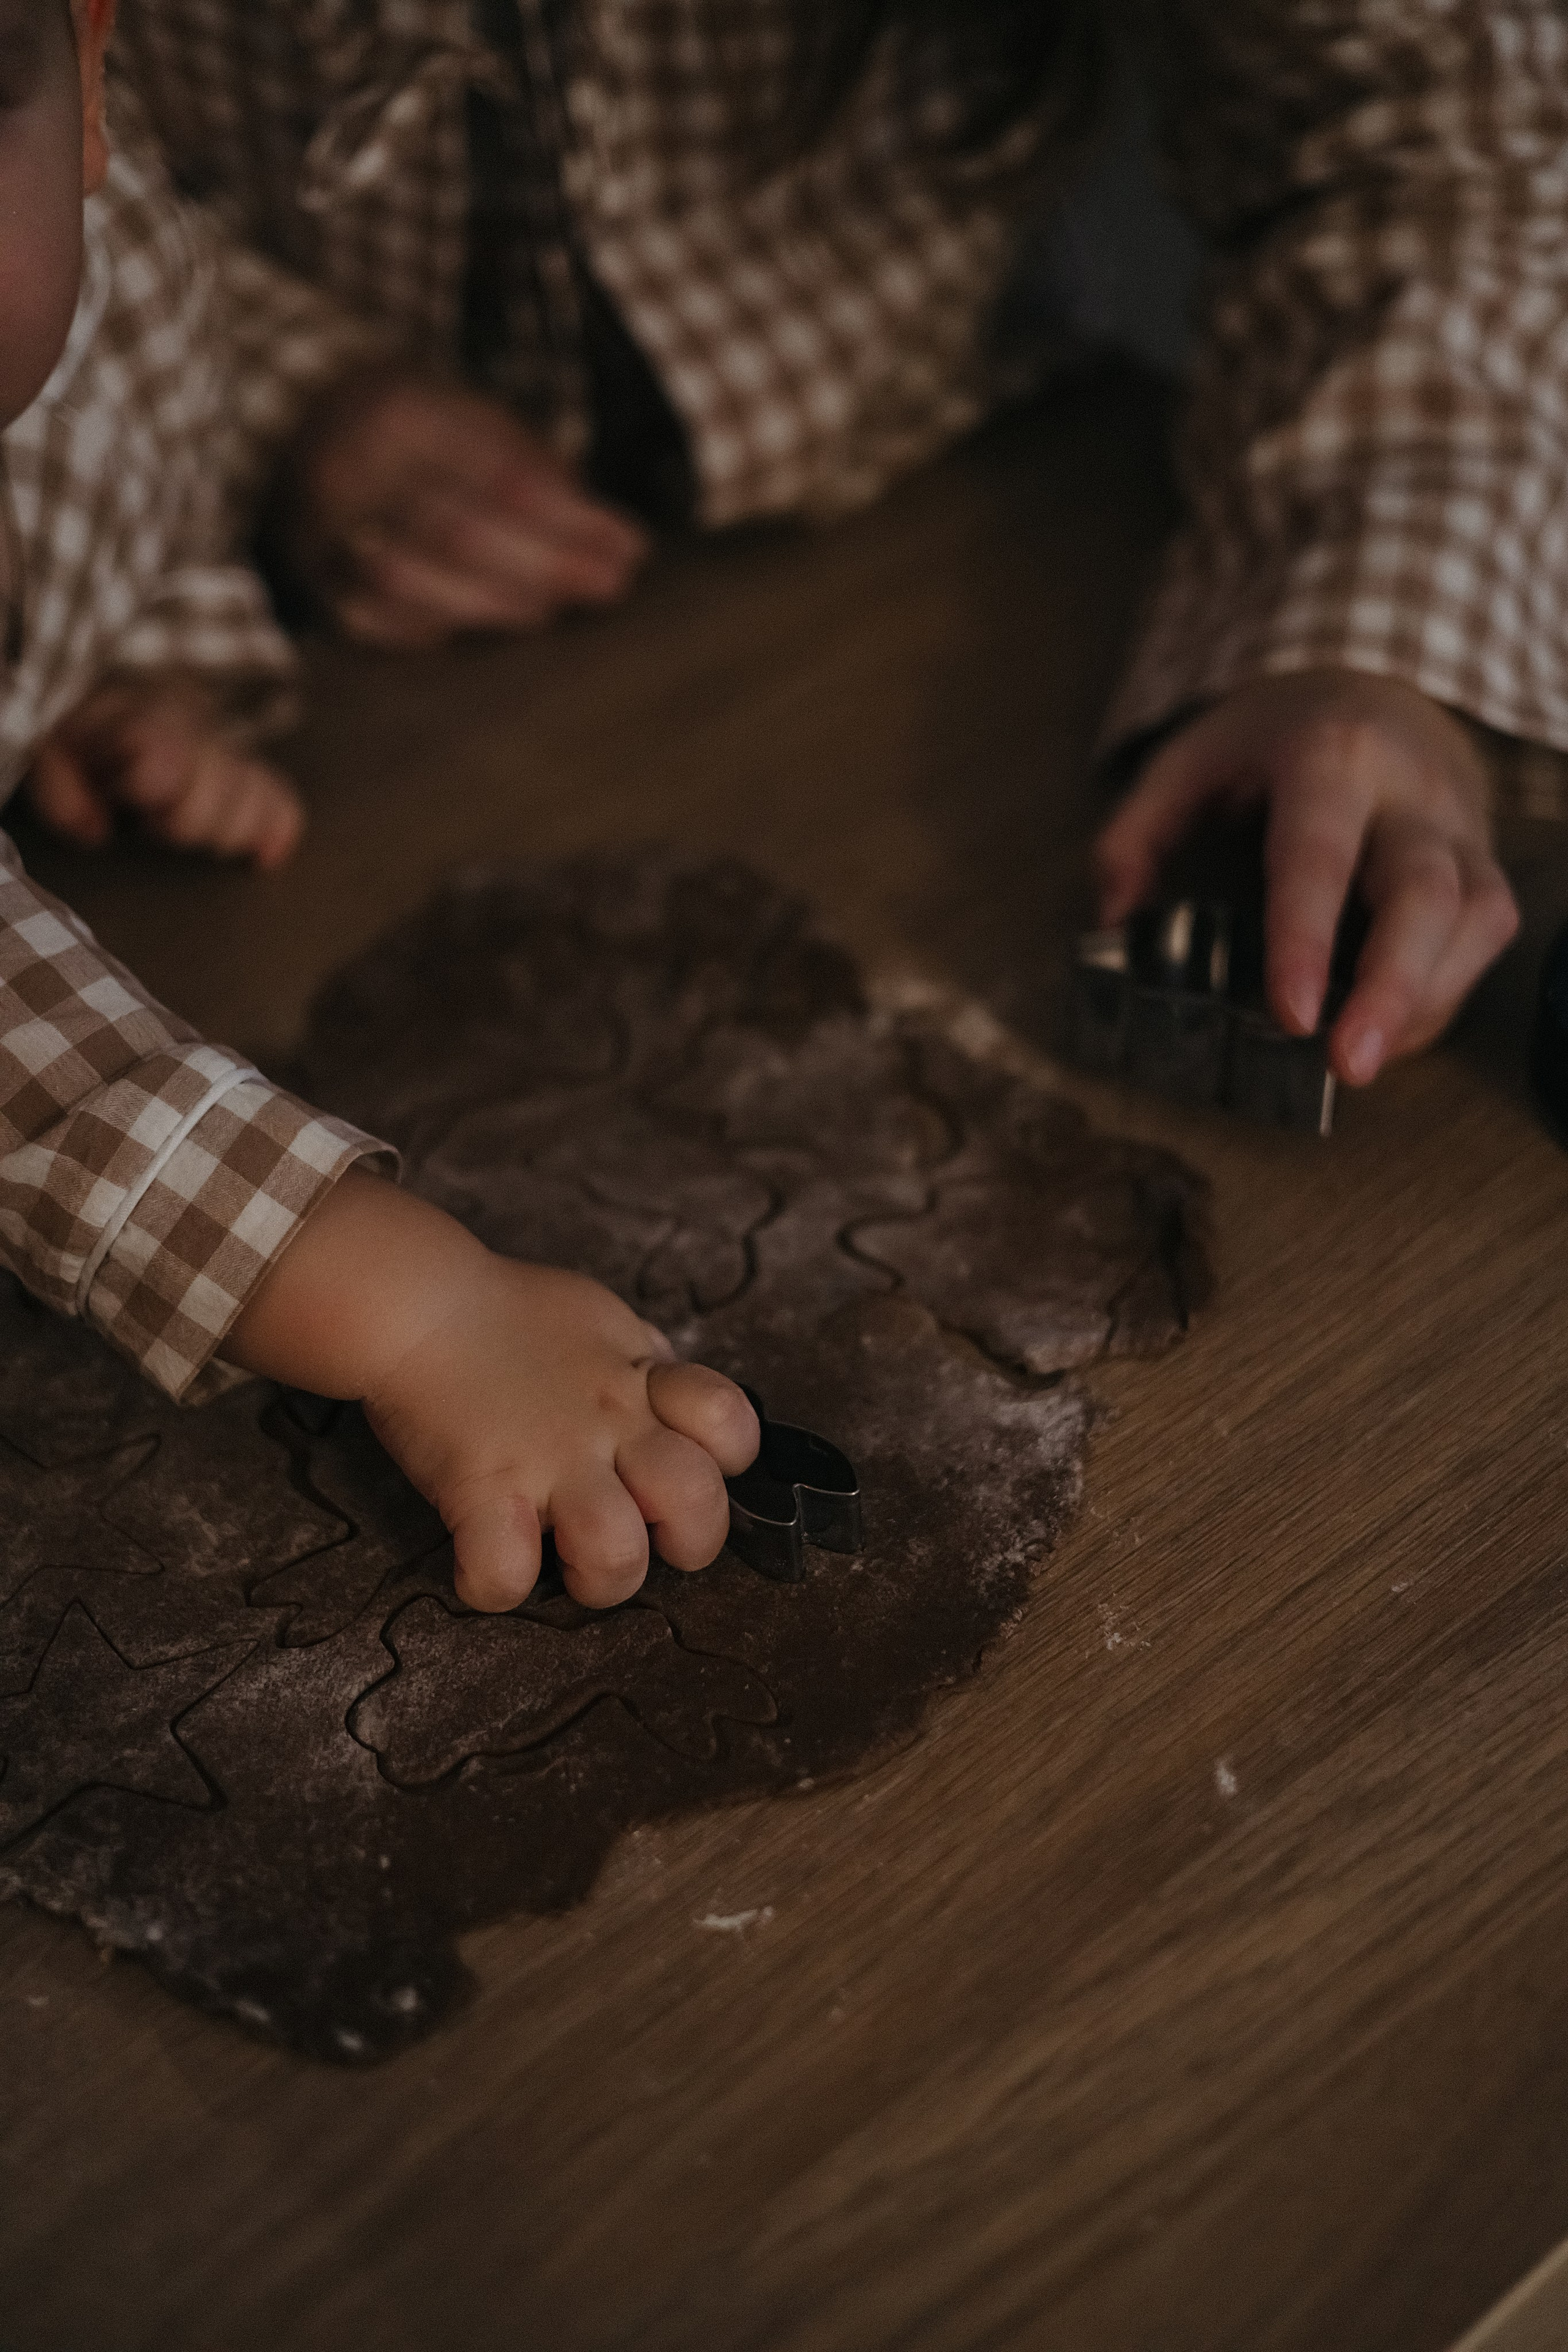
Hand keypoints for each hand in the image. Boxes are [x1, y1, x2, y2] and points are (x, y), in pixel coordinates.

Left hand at [27, 677, 304, 871]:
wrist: (117, 699)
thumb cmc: (82, 731)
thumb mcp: (50, 747)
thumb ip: (60, 786)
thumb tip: (94, 832)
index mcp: (148, 718)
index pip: (172, 754)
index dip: (155, 787)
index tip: (133, 798)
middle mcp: (200, 731)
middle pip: (224, 786)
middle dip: (189, 821)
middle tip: (155, 824)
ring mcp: (230, 754)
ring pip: (258, 795)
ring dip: (229, 831)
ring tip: (195, 836)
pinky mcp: (251, 776)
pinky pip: (283, 802)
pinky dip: (277, 832)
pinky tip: (261, 859)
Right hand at [226, 1171, 759, 1612]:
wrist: (417, 1302)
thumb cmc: (509, 1312)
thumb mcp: (602, 1321)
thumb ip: (646, 1366)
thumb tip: (676, 1402)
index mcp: (642, 1382)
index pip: (731, 1424)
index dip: (725, 1458)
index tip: (685, 1463)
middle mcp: (608, 1425)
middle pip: (696, 1503)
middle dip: (689, 1540)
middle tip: (644, 1532)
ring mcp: (547, 1461)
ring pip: (617, 1555)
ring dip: (602, 1577)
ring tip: (571, 1560)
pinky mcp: (480, 1490)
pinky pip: (503, 1573)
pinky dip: (493, 1584)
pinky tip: (484, 1561)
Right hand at [277, 372, 649, 648]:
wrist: (302, 428)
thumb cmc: (421, 436)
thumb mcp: (479, 423)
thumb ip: (545, 477)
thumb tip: (620, 545)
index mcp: (402, 415)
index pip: (499, 476)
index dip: (571, 522)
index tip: (629, 549)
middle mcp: (352, 471)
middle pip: (458, 531)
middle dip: (544, 566)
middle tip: (607, 587)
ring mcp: (323, 531)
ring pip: (409, 581)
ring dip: (493, 605)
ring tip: (550, 612)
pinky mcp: (315, 586)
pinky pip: (374, 622)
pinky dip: (434, 630)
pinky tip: (481, 633)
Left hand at [1094, 669, 1519, 1084]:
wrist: (1377, 691)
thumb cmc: (1274, 738)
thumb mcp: (1190, 758)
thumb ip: (1136, 833)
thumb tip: (1113, 919)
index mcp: (1328, 757)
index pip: (1319, 855)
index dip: (1305, 938)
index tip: (1293, 1014)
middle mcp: (1409, 792)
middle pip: (1423, 893)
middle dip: (1393, 987)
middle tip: (1351, 1065)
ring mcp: (1458, 826)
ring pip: (1474, 916)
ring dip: (1425, 1001)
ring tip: (1364, 1061)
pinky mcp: (1482, 860)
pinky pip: (1485, 931)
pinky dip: (1443, 992)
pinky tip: (1391, 1029)